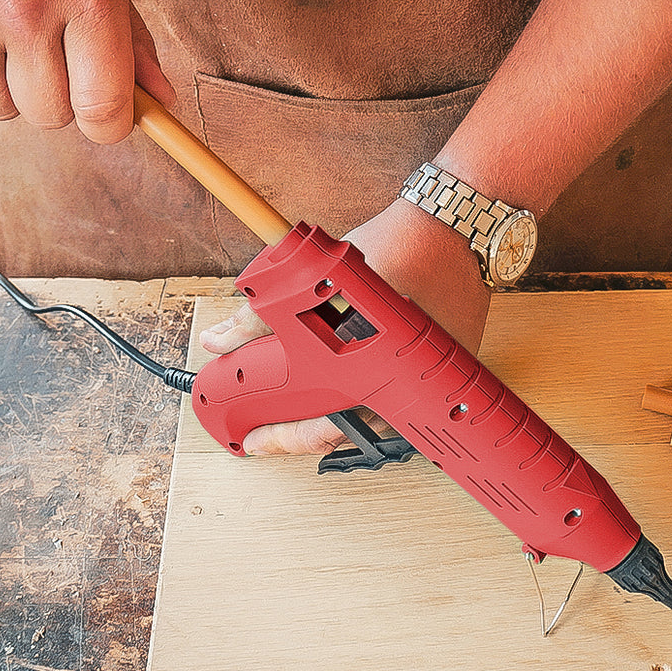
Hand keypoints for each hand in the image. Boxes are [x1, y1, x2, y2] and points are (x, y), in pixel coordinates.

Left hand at [198, 199, 490, 454]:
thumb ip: (261, 315)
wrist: (453, 227)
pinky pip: (399, 397)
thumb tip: (218, 340)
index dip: (285, 440)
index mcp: (378, 374)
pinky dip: (366, 395)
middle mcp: (407, 388)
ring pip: (376, 421)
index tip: (256, 444)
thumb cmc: (395, 249)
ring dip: (336, 416)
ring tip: (301, 409)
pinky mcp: (441, 367)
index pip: (327, 429)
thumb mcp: (317, 280)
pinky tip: (345, 382)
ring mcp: (428, 380)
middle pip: (351, 436)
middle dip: (306, 435)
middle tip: (271, 433)